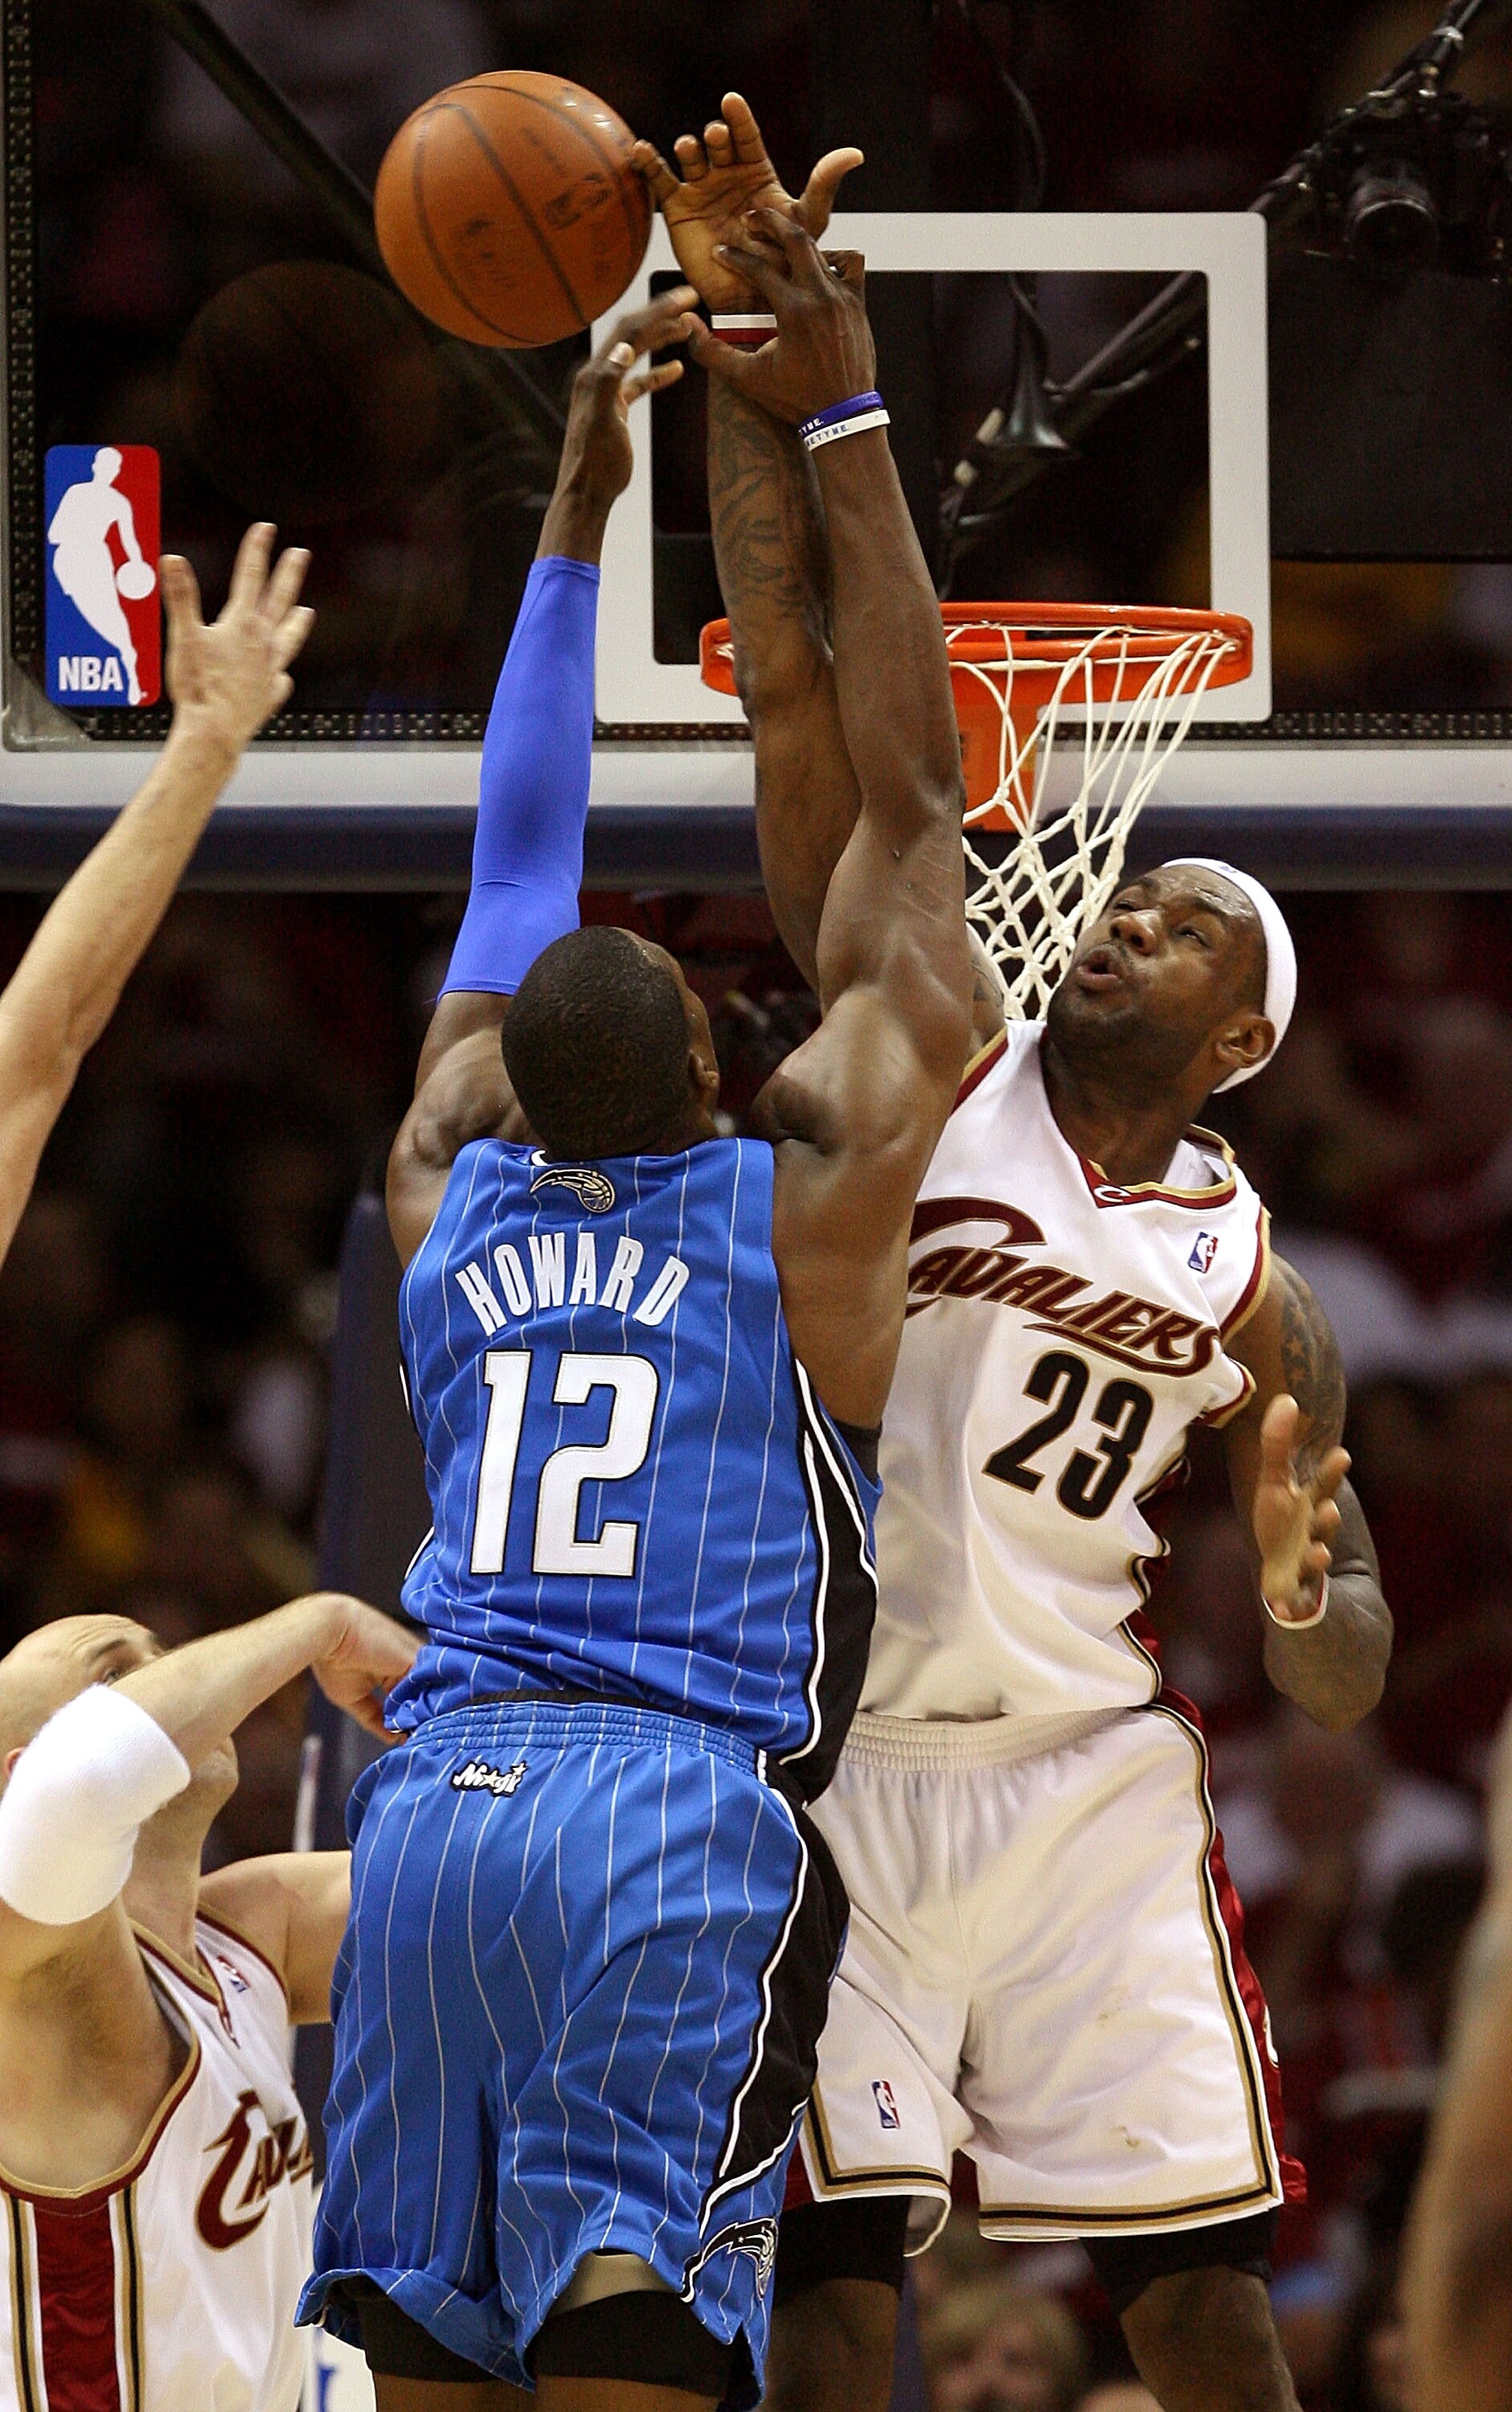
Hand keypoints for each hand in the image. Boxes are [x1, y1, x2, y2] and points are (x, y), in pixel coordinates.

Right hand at [162, 523, 312, 751]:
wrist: (214, 733)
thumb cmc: (199, 688)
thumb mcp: (184, 637)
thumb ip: (181, 597)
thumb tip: (172, 560)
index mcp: (243, 624)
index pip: (251, 576)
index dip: (257, 550)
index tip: (266, 529)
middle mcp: (264, 644)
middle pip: (280, 600)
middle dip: (289, 574)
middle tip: (300, 554)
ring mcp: (270, 670)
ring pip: (289, 639)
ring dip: (298, 623)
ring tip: (307, 612)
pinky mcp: (269, 696)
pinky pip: (280, 681)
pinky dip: (281, 674)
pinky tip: (283, 675)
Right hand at [303, 1594, 419, 1738]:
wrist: (331, 1631)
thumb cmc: (334, 1661)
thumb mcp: (355, 1698)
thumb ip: (375, 1718)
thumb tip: (391, 1737)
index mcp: (393, 1668)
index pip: (411, 1697)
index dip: (412, 1716)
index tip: (411, 1736)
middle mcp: (407, 1662)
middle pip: (424, 1695)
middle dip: (422, 1717)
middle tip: (421, 1739)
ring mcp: (414, 1659)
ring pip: (430, 1692)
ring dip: (424, 1713)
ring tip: (418, 1733)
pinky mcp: (418, 1657)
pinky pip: (430, 1686)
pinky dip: (425, 1706)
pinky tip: (418, 1722)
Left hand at [539, 286, 697, 558]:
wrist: (586, 495)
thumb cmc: (596, 464)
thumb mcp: (604, 422)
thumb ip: (610, 382)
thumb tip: (626, 348)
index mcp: (596, 373)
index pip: (630, 330)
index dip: (658, 310)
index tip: (685, 296)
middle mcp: (598, 376)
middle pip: (633, 334)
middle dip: (661, 315)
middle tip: (689, 298)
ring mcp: (607, 391)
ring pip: (637, 354)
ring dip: (661, 338)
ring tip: (687, 326)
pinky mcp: (615, 409)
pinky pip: (638, 383)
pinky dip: (657, 374)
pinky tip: (677, 370)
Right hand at [632, 91, 861, 311]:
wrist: (751, 303)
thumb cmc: (782, 264)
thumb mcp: (806, 223)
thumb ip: (822, 187)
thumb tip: (855, 153)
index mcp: (756, 173)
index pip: (746, 137)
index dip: (739, 119)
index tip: (732, 101)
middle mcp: (727, 176)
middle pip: (718, 144)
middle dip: (717, 137)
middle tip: (717, 139)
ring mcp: (701, 190)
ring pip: (690, 157)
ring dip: (688, 148)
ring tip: (690, 150)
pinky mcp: (678, 210)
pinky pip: (660, 180)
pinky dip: (649, 163)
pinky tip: (641, 151)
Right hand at [685, 211, 876, 426]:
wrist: (843, 417)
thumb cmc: (794, 399)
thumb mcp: (748, 379)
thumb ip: (712, 352)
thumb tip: (686, 323)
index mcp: (793, 311)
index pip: (759, 268)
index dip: (735, 256)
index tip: (720, 251)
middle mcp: (821, 297)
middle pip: (796, 238)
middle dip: (770, 222)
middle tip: (752, 218)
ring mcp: (844, 298)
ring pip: (821, 249)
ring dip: (797, 239)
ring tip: (780, 238)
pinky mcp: (859, 303)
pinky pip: (850, 264)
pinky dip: (832, 259)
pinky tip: (816, 267)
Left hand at [1252, 1394, 1348, 1624]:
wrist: (1291, 1578)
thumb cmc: (1285, 1524)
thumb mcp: (1276, 1485)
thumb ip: (1278, 1445)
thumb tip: (1285, 1398)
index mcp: (1311, 1506)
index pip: (1324, 1487)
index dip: (1332, 1473)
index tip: (1341, 1455)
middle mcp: (1314, 1534)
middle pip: (1324, 1526)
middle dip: (1328, 1518)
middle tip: (1330, 1508)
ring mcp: (1308, 1565)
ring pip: (1315, 1562)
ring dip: (1317, 1558)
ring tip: (1319, 1553)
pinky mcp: (1296, 1593)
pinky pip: (1296, 1600)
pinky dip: (1291, 1603)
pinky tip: (1281, 1606)